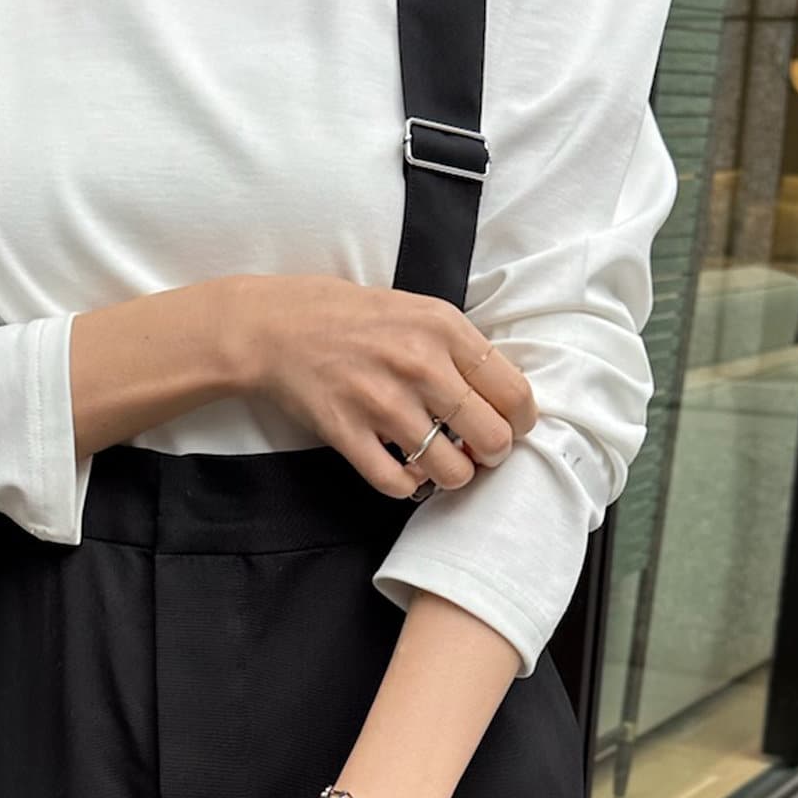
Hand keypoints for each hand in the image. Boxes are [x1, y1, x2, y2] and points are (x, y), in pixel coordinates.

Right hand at [228, 274, 537, 498]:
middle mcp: (418, 364)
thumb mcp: (417, 311)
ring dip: (451, 475)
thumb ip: (460, 350)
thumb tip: (502, 400)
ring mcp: (380, 401)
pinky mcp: (346, 432)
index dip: (522, 421)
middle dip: (493, 454)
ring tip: (440, 464)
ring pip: (449, 469)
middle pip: (491, 436)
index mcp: (443, 329)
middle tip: (478, 451)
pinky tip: (405, 472)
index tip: (511, 427)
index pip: (514, 392)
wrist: (275, 327)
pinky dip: (408, 487)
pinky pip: (397, 483)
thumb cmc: (351, 319)